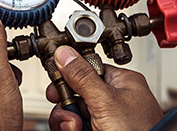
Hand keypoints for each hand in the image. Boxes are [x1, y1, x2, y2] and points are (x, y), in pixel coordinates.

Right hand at [46, 46, 162, 130]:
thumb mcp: (106, 101)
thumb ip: (82, 77)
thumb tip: (65, 53)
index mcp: (122, 82)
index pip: (87, 68)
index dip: (69, 75)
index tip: (55, 81)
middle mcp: (114, 99)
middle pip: (76, 92)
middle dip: (68, 105)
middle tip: (71, 113)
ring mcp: (107, 118)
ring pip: (73, 112)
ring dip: (68, 122)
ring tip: (78, 128)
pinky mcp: (99, 130)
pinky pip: (77, 126)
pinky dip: (73, 130)